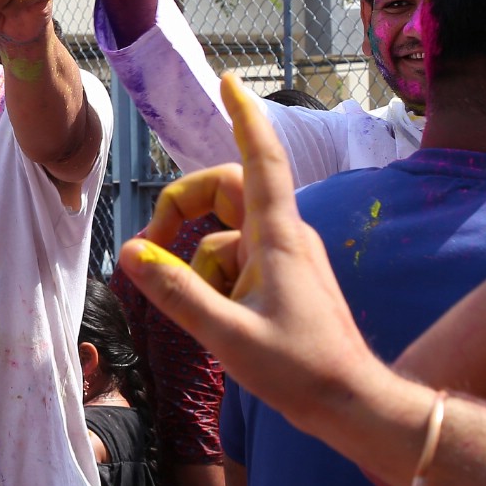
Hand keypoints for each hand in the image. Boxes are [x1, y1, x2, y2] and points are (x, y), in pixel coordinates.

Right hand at [116, 74, 387, 422]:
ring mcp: (286, 258)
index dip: (243, 116)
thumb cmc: (300, 370)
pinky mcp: (285, 280)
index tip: (228, 81)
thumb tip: (133, 254)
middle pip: (227, 190)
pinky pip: (236, 262)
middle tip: (147, 247)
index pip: (260, 159)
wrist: (352, 404)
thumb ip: (177, 293)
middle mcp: (284, 236)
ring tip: (193, 314)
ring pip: (225, 236)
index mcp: (277, 237)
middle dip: (183, 207)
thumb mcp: (227, 335)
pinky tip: (216, 323)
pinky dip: (213, 281)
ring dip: (196, 262)